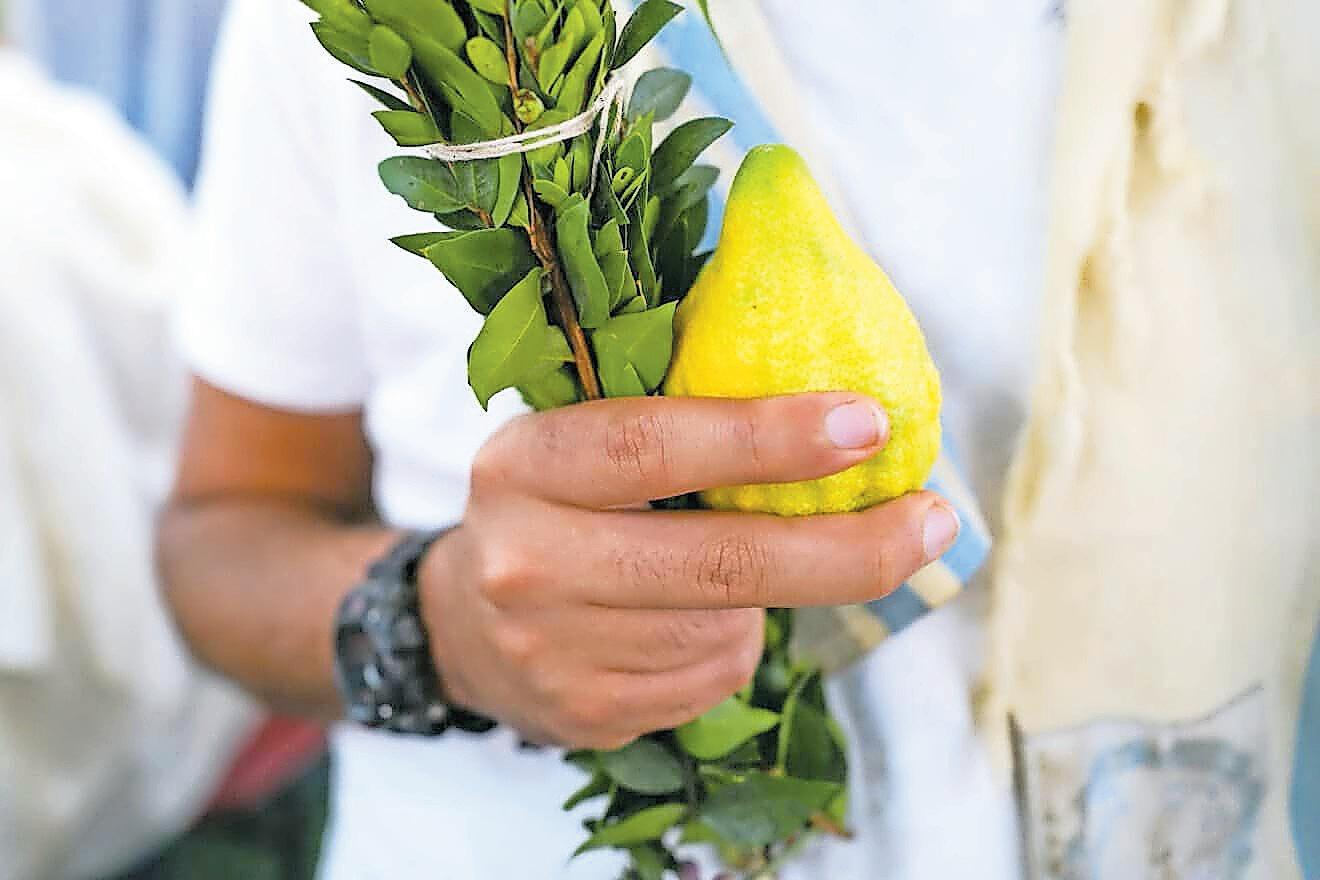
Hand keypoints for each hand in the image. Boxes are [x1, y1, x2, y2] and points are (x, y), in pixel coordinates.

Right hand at [422, 393, 959, 748]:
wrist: (462, 627)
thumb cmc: (554, 507)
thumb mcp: (577, 438)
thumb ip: (669, 411)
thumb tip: (828, 397)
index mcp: (526, 463)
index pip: (656, 444)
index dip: (769, 437)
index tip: (867, 423)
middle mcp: (528, 559)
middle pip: (722, 563)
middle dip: (848, 549)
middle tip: (930, 522)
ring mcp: (553, 651)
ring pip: (727, 627)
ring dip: (767, 600)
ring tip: (734, 567)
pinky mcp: (584, 714)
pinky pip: (711, 680)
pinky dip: (730, 646)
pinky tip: (693, 621)